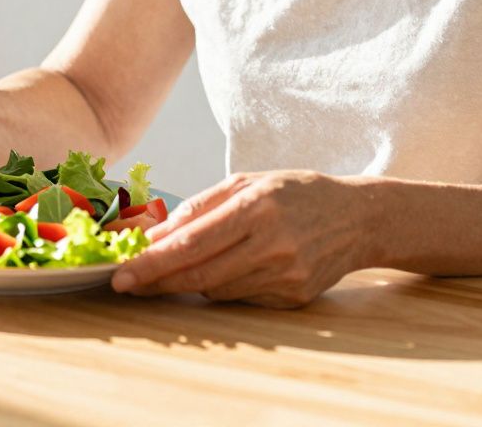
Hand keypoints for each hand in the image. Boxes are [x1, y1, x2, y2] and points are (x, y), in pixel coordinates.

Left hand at [111, 171, 381, 307]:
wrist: (359, 218)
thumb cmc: (297, 193)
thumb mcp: (248, 182)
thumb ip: (199, 207)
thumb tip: (155, 234)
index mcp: (256, 208)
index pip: (191, 243)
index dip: (151, 262)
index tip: (121, 274)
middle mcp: (272, 245)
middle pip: (199, 274)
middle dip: (156, 282)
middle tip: (124, 284)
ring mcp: (285, 276)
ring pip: (216, 290)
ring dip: (187, 283)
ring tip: (171, 270)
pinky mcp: (293, 298)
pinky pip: (241, 298)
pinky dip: (220, 287)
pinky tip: (221, 271)